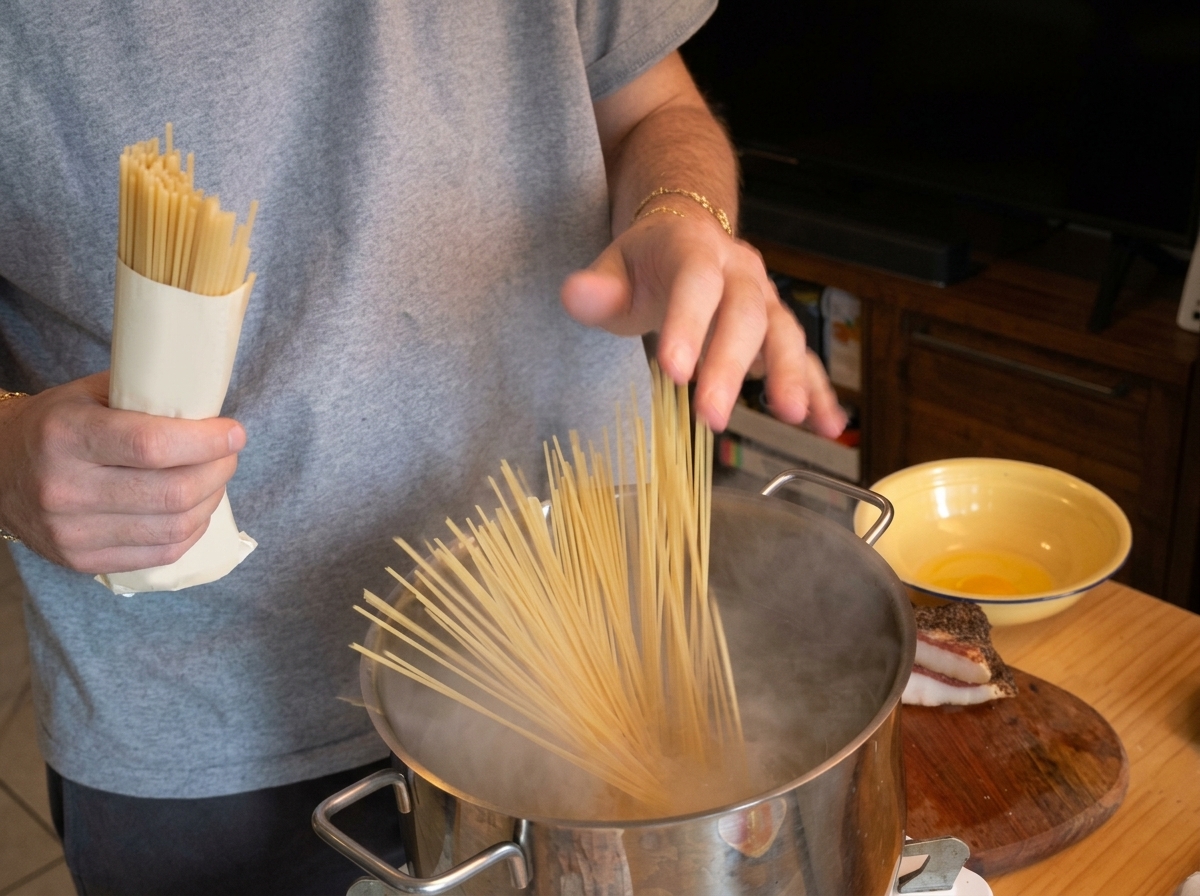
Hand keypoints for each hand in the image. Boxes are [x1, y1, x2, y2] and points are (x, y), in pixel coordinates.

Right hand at [0, 372, 244, 573]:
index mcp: (67, 436)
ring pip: (173, 527)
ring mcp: (73, 532)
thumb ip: (143, 396)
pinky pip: (160, 554)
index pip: (152, 446)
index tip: (234, 432)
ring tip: (215, 478)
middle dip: (218, 471)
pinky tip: (195, 509)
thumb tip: (210, 407)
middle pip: (172, 493)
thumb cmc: (54, 425)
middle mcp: (66, 488)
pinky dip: (191, 530)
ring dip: (210, 501)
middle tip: (229, 454)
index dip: (206, 441)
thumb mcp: (87, 395)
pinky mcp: (82, 561)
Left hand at [560, 209, 846, 434]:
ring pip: (783, 334)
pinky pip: (804, 359)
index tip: (673, 371)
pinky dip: (819, 392)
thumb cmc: (645, 265)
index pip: (695, 283)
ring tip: (791, 416)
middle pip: (743, 314)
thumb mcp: (614, 269)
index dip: (688, 324)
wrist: (686, 236)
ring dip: (789, 375)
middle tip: (710, 416)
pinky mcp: (777, 330)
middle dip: (730, 366)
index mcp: (695, 249)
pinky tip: (829, 427)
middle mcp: (740, 271)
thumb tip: (575, 295)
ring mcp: (765, 300)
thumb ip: (597, 289)